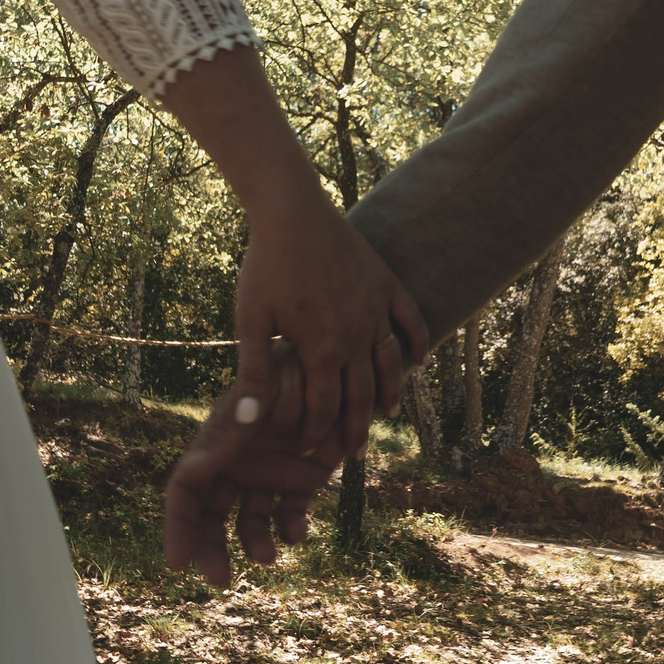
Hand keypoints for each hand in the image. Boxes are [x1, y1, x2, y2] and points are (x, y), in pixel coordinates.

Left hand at [153, 47, 429, 455]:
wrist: (291, 210)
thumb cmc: (264, 265)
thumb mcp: (251, 322)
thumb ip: (254, 374)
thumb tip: (247, 423)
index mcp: (322, 348)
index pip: (324, 405)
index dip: (318, 432)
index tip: (312, 451)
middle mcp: (357, 335)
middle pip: (361, 394)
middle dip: (356, 428)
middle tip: (354, 454)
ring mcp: (376, 309)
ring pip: (389, 363)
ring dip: (389, 393)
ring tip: (386, 415)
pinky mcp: (385, 284)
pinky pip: (408, 320)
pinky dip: (415, 343)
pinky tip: (416, 361)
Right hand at [163, 356, 347, 586]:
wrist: (332, 364)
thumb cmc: (284, 369)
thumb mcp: (253, 397)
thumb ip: (226, 434)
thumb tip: (193, 473)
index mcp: (214, 446)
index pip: (184, 493)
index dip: (177, 528)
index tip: (177, 563)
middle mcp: (236, 466)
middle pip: (212, 517)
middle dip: (211, 549)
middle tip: (219, 580)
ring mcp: (268, 476)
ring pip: (252, 522)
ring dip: (255, 542)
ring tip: (267, 557)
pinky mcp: (302, 481)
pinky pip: (291, 513)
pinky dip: (293, 527)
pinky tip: (299, 534)